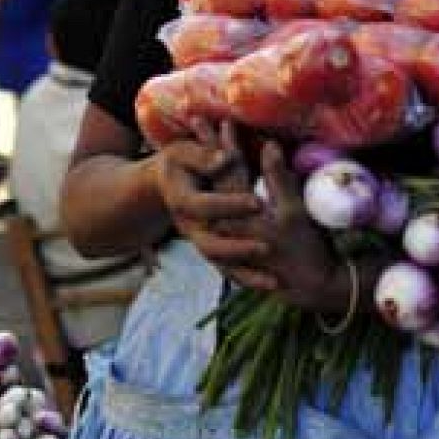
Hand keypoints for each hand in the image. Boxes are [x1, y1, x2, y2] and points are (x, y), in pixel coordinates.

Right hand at [149, 123, 266, 281]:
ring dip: (246, 275)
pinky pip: (229, 269)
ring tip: (274, 282)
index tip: (258, 203)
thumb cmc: (178, 163)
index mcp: (182, 202)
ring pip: (221, 264)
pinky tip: (271, 286)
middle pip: (210, 246)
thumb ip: (203, 155)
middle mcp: (189, 227)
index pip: (205, 207)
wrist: (164, 183)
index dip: (230, 205)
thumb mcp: (183, 152)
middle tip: (267, 248)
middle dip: (239, 248)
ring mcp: (200, 241)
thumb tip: (224, 158)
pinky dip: (248, 279)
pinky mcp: (212, 249)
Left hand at [213, 136, 342, 309]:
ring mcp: (232, 233)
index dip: (224, 142)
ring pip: (216, 194)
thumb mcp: (295, 210)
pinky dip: (219, 193)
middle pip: (215, 179)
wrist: (311, 284)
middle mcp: (230, 221)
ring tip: (204, 146)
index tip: (219, 119)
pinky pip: (222, 212)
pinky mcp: (237, 244)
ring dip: (212, 169)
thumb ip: (278, 177)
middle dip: (210, 150)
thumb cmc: (307, 246)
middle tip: (199, 123)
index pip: (228, 169)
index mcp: (242, 210)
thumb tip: (268, 143)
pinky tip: (217, 180)